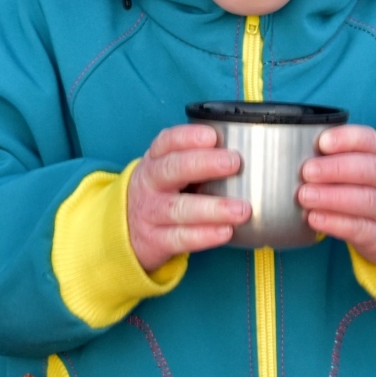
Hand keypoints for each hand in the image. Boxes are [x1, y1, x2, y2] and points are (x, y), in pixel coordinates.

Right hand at [126, 124, 248, 272]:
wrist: (127, 231)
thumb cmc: (162, 193)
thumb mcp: (170, 171)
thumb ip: (198, 160)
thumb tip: (248, 150)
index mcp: (155, 160)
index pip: (167, 142)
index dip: (188, 137)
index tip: (213, 136)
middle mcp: (150, 183)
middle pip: (171, 169)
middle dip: (203, 164)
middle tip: (234, 162)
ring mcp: (150, 212)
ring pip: (178, 208)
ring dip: (212, 208)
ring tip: (241, 209)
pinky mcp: (155, 240)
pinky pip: (180, 238)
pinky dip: (204, 235)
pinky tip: (226, 231)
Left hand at [299, 124, 375, 269]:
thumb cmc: (362, 188)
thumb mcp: (355, 168)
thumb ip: (329, 159)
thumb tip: (287, 153)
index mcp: (375, 157)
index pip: (368, 140)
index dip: (347, 139)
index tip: (322, 142)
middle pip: (369, 168)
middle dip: (336, 168)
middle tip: (307, 171)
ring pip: (365, 199)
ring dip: (332, 197)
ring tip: (305, 196)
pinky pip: (358, 228)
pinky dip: (334, 223)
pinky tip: (314, 218)